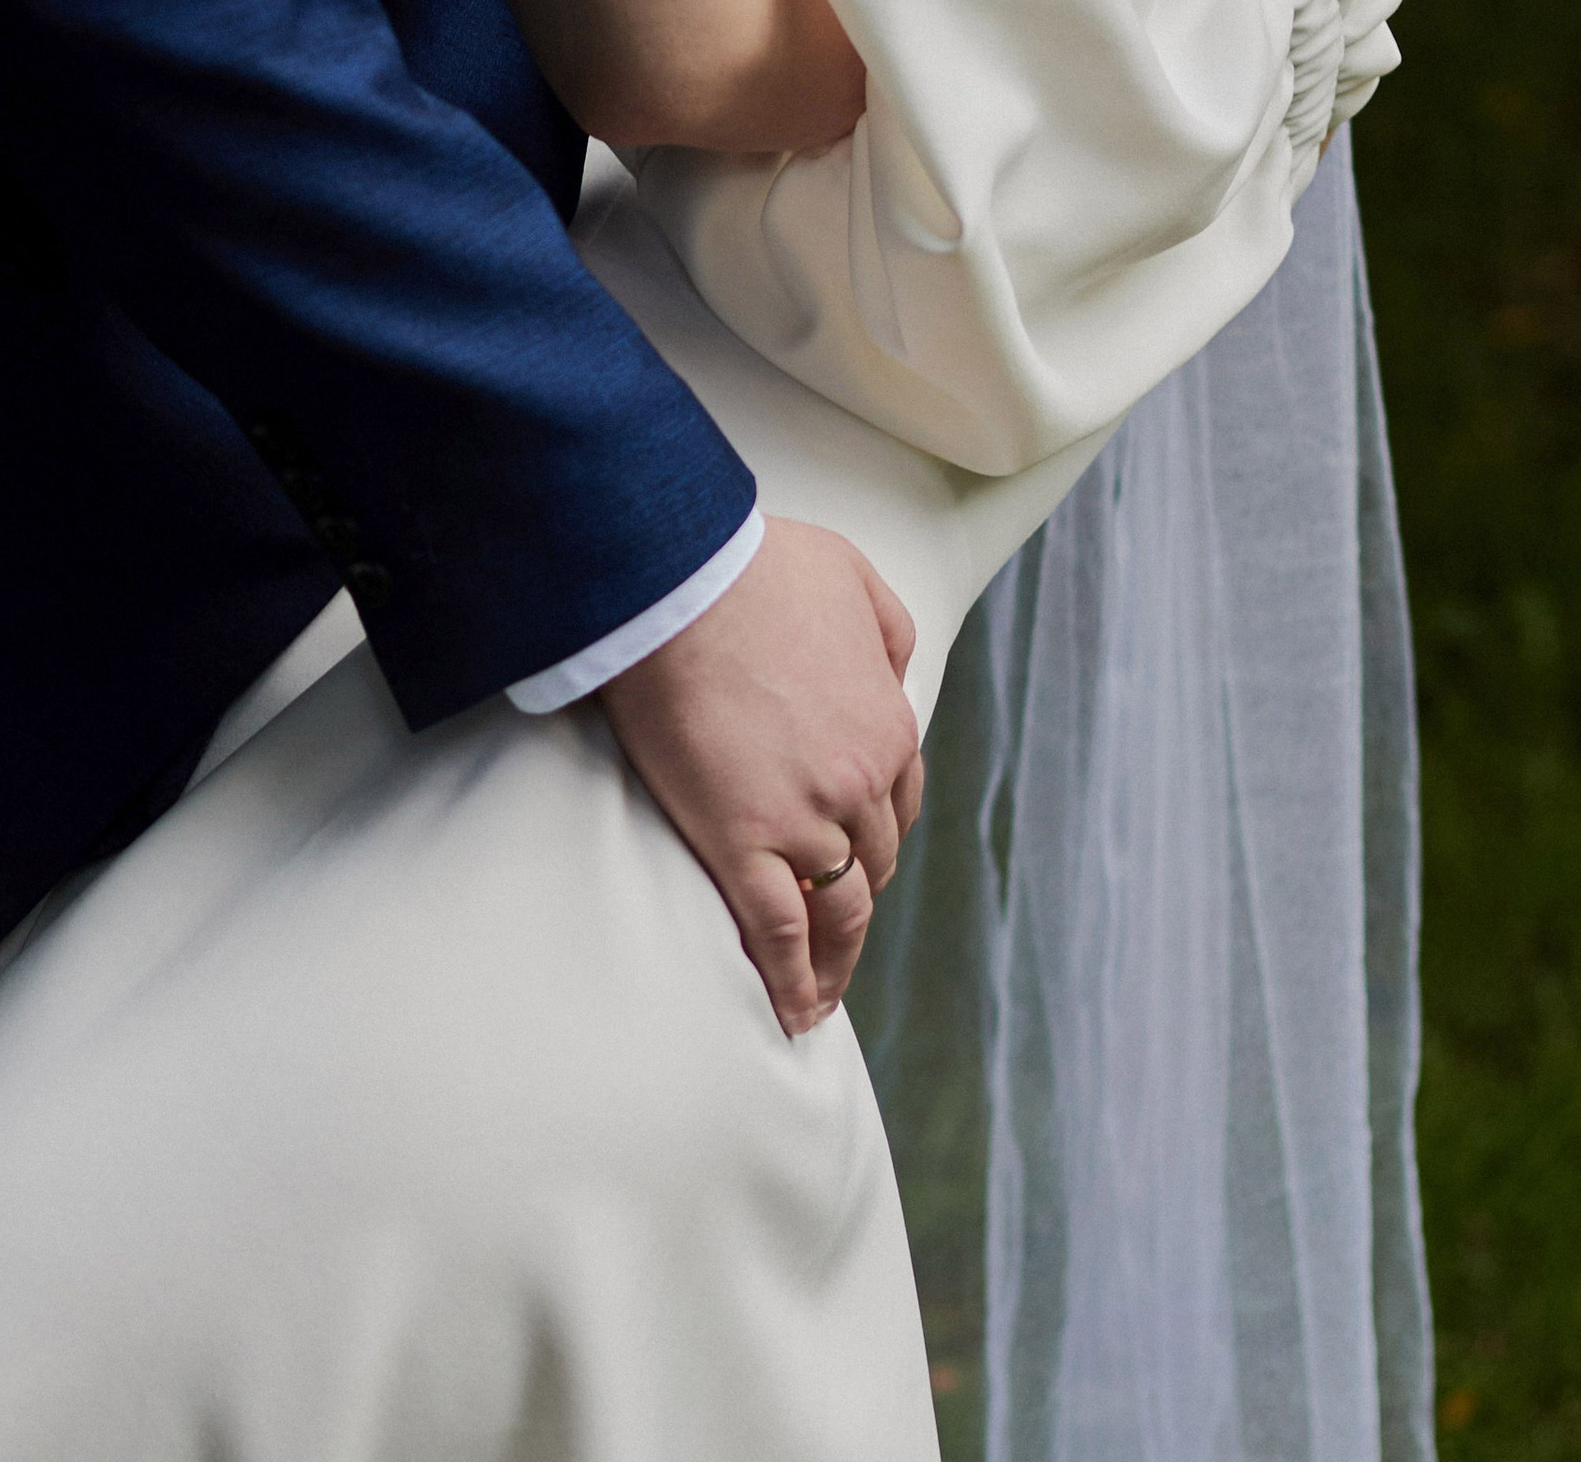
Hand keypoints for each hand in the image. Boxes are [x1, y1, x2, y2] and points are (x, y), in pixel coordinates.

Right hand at [598, 520, 924, 1037]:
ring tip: (822, 994)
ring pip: (839, 911)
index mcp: (887, 723)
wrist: (681, 582)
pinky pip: (778, 934)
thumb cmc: (756, 566)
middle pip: (873, 861)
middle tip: (831, 921)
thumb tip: (897, 671)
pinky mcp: (742, 844)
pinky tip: (792, 1014)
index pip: (899, 803)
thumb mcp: (852, 578)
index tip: (857, 856)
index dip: (877, 834)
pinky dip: (790, 982)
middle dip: (856, 892)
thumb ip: (888, 629)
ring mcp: (804, 819)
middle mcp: (860, 782)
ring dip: (836, 957)